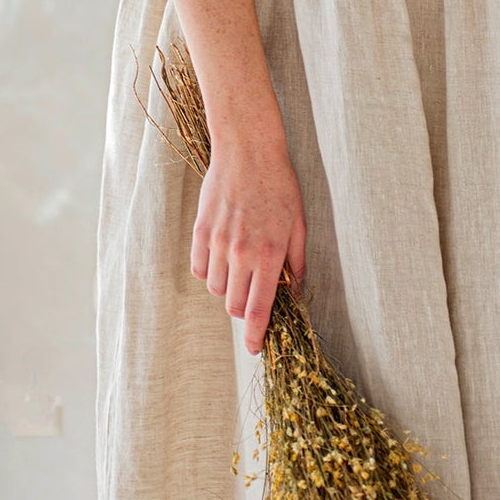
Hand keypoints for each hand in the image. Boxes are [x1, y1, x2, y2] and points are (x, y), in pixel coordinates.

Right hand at [191, 134, 306, 355]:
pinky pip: (201, 270)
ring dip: (230, 288)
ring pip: (218, 290)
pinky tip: (224, 257)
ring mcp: (217, 243)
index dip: (256, 336)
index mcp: (270, 255)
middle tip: (256, 293)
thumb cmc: (280, 185)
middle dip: (246, 310)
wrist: (248, 150)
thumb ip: (297, 263)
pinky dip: (212, 272)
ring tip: (242, 266)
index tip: (256, 348)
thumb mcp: (300, 224)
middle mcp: (241, 254)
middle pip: (236, 307)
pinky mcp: (200, 232)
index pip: (259, 311)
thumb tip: (294, 292)